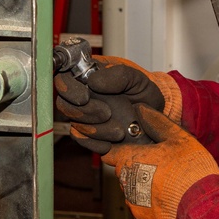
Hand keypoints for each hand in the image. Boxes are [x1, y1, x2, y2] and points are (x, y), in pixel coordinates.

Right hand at [54, 56, 182, 153]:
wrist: (155, 117)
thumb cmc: (143, 91)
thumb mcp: (136, 78)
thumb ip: (117, 74)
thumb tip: (93, 82)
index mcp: (87, 75)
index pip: (63, 76)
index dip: (67, 87)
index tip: (85, 96)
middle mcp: (80, 95)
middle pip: (64, 104)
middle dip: (85, 112)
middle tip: (107, 113)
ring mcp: (83, 116)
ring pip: (74, 124)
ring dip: (97, 130)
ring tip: (120, 130)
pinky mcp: (88, 135)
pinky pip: (82, 141)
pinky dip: (96, 143)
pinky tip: (111, 142)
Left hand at [103, 105, 218, 218]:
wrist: (202, 206)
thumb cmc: (190, 170)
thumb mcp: (178, 138)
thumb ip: (156, 122)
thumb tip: (141, 109)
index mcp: (131, 160)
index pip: (109, 153)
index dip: (118, 148)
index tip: (130, 147)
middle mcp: (126, 182)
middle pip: (124, 171)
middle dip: (136, 166)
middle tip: (159, 163)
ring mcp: (133, 203)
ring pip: (132, 189)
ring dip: (143, 184)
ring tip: (167, 181)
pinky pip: (142, 207)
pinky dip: (151, 202)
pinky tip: (168, 197)